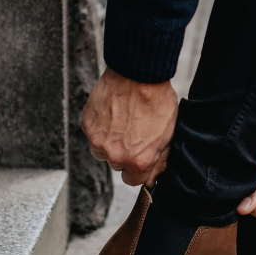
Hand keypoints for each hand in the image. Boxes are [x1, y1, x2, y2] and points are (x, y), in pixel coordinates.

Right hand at [82, 67, 178, 186]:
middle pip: (117, 165)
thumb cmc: (157, 101)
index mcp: (137, 161)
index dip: (138, 168)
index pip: (133, 180)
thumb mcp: (168, 135)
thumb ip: (158, 160)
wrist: (138, 74)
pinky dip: (101, 127)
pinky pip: (94, 134)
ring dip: (110, 142)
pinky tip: (113, 113)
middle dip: (125, 153)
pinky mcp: (88, 125)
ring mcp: (98, 141)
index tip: (141, 156)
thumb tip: (153, 176)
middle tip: (134, 132)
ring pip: (102, 151)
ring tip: (123, 122)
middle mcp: (115, 155)